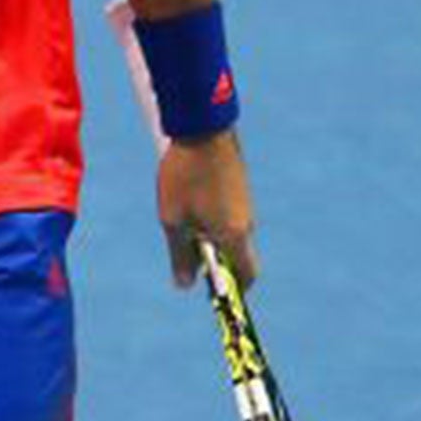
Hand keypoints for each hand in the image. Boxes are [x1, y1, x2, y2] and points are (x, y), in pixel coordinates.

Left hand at [157, 129, 258, 288]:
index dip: (232, 289)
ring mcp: (246, 204)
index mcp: (235, 236)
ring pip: (230, 233)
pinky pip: (228, 214)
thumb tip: (185, 286)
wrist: (203, 128)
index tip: (213, 292)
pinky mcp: (240, 188)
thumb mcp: (173, 219)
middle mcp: (247, 223)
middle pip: (238, 256)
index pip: (246, 276)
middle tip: (186, 254)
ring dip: (210, 237)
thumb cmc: (184, 176)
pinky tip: (188, 199)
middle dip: (216, 262)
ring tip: (180, 218)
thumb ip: (180, 255)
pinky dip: (211, 218)